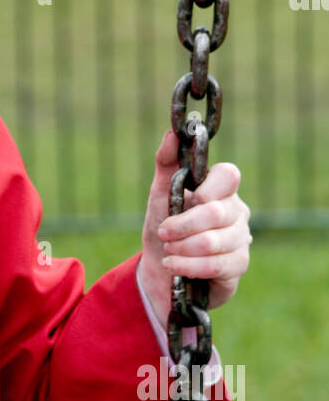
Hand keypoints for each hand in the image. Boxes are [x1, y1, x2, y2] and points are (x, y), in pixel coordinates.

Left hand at [140, 129, 251, 316]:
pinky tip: (173, 265)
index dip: (209, 187)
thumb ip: (166, 161)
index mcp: (221, 189)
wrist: (161, 267)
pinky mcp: (238, 266)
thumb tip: (173, 133)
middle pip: (216, 213)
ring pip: (214, 242)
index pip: (229, 175)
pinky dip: (188, 266)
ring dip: (182, 247)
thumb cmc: (164, 225)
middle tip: (164, 232)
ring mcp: (241, 239)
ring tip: (168, 250)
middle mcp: (237, 211)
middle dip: (182, 225)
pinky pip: (216, 265)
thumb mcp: (160, 192)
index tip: (190, 198)